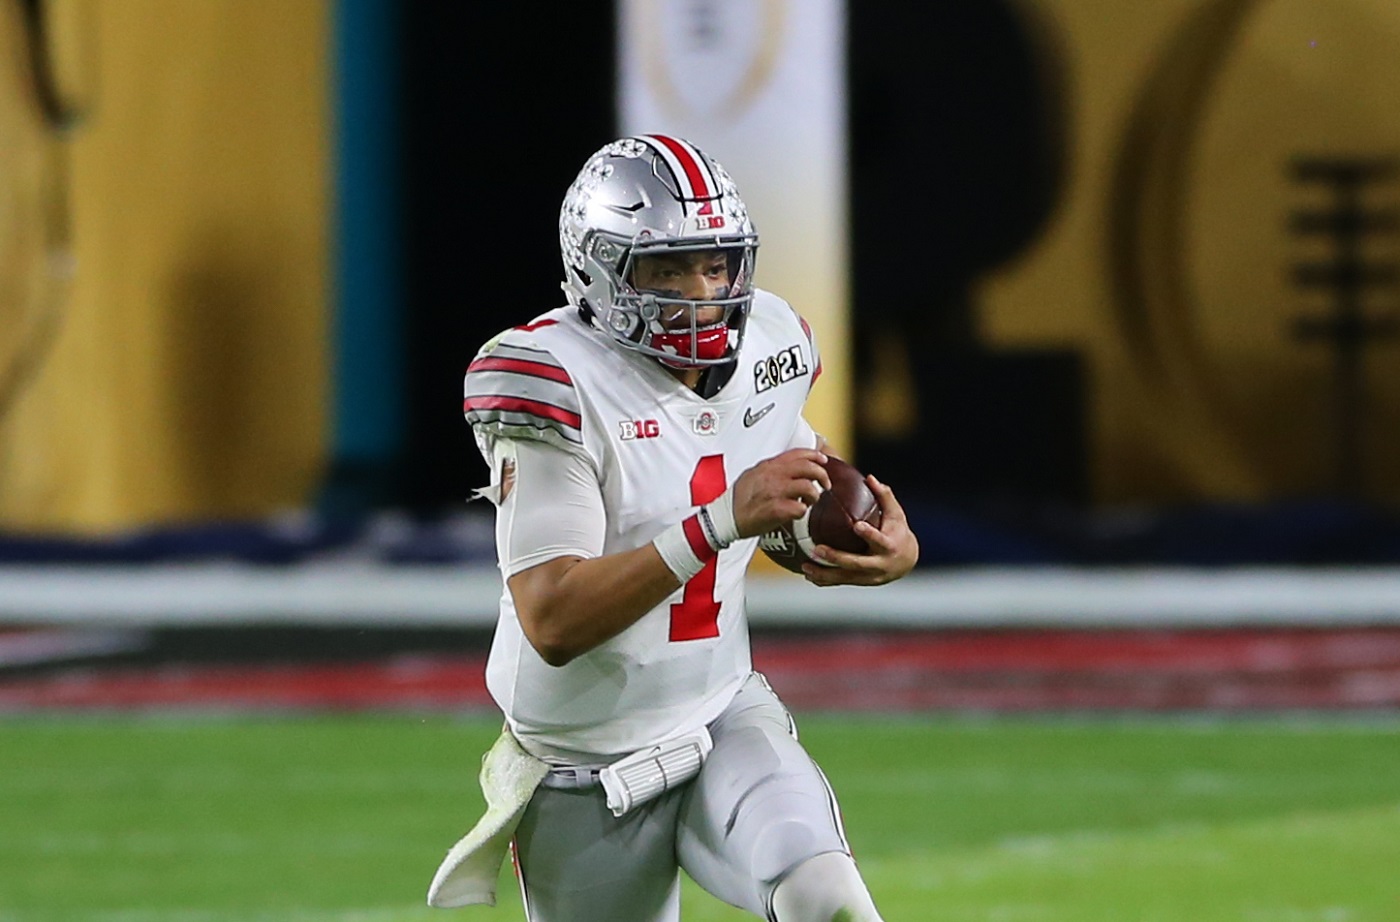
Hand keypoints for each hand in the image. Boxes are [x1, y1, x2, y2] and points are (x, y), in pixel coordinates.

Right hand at [731, 448, 831, 537]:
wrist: (726, 517)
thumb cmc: (739, 500)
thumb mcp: (753, 474)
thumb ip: (772, 469)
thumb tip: (788, 467)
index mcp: (769, 466)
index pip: (797, 453)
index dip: (814, 455)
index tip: (823, 460)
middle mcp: (773, 476)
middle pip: (808, 468)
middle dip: (822, 475)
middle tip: (825, 484)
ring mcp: (775, 492)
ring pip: (808, 487)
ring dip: (814, 495)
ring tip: (809, 501)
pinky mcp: (775, 510)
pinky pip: (799, 508)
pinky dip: (802, 511)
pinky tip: (797, 512)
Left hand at [801, 475, 918, 585]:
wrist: (906, 561)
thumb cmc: (897, 531)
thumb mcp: (896, 514)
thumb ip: (884, 496)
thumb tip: (869, 478)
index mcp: (889, 546)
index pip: (880, 540)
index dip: (869, 534)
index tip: (857, 525)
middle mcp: (879, 564)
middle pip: (857, 563)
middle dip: (837, 558)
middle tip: (818, 549)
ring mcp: (869, 576)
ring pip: (846, 577)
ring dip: (825, 573)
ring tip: (806, 566)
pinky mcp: (861, 582)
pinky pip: (841, 582)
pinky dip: (825, 580)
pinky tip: (808, 576)